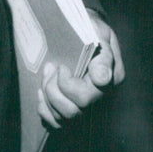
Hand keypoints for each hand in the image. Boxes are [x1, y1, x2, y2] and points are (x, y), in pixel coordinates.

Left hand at [37, 11, 124, 128]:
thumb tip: (102, 78)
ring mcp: (87, 105)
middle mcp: (101, 96)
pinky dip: (46, 111)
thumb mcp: (98, 31)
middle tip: (50, 67)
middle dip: (54, 90)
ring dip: (48, 97)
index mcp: (111, 78)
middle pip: (73, 111)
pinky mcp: (74, 107)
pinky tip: (42, 94)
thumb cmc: (90, 28)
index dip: (67, 85)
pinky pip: (58, 123)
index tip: (60, 66)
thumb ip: (102, 54)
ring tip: (46, 74)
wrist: (82, 29)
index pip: (86, 96)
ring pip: (64, 118)